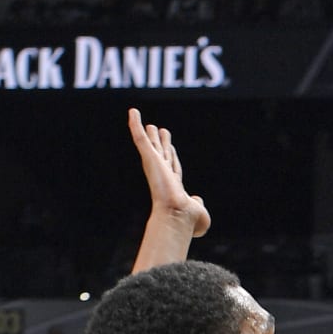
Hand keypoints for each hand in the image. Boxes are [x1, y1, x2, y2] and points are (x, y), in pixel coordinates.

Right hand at [126, 107, 208, 236]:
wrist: (178, 217)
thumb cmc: (188, 221)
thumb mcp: (199, 212)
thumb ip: (198, 205)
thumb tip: (197, 201)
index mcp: (173, 187)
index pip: (172, 168)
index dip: (171, 158)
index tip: (170, 148)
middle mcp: (163, 176)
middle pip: (161, 155)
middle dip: (160, 143)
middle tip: (159, 130)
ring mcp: (155, 167)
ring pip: (150, 145)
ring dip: (148, 133)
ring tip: (147, 121)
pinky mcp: (149, 158)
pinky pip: (140, 138)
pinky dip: (136, 124)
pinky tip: (133, 112)